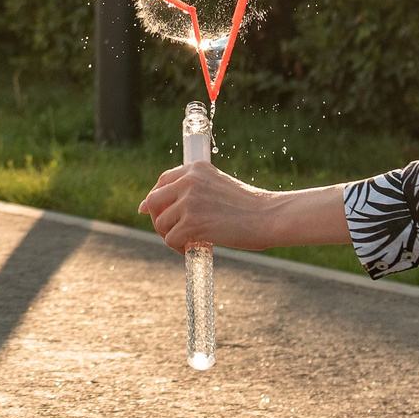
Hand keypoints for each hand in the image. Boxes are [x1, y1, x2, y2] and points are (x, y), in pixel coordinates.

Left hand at [139, 163, 349, 251]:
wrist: (269, 216)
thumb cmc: (249, 207)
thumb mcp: (218, 186)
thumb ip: (196, 191)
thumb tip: (168, 208)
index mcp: (196, 168)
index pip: (162, 181)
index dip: (155, 198)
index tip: (149, 210)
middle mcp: (188, 181)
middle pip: (153, 201)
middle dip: (157, 219)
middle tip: (170, 232)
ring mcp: (189, 201)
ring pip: (160, 223)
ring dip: (170, 236)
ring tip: (187, 242)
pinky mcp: (191, 223)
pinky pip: (170, 239)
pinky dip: (178, 248)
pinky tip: (194, 248)